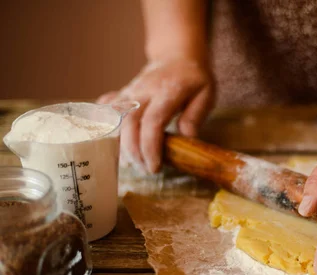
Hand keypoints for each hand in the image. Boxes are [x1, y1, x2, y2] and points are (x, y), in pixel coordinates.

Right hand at [98, 59, 214, 172]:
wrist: (176, 56)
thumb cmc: (194, 79)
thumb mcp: (206, 94)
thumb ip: (196, 115)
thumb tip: (186, 137)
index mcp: (167, 91)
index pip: (153, 121)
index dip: (150, 146)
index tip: (154, 167)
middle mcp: (144, 90)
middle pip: (129, 123)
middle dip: (134, 151)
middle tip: (145, 169)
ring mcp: (130, 91)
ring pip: (115, 119)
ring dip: (121, 145)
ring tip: (133, 163)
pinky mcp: (122, 94)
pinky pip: (107, 110)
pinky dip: (104, 127)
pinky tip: (110, 143)